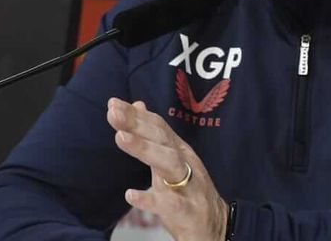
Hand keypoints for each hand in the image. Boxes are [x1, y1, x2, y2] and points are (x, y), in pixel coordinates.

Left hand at [107, 98, 227, 240]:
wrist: (216, 226)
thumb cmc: (189, 191)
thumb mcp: (171, 160)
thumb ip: (153, 136)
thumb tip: (138, 105)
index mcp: (180, 151)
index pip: (158, 127)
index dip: (137, 115)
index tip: (113, 104)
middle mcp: (186, 163)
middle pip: (162, 140)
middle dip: (137, 125)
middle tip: (113, 113)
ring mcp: (189, 187)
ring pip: (169, 163)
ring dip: (145, 149)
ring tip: (121, 138)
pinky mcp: (189, 212)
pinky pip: (170, 204)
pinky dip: (151, 199)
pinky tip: (130, 194)